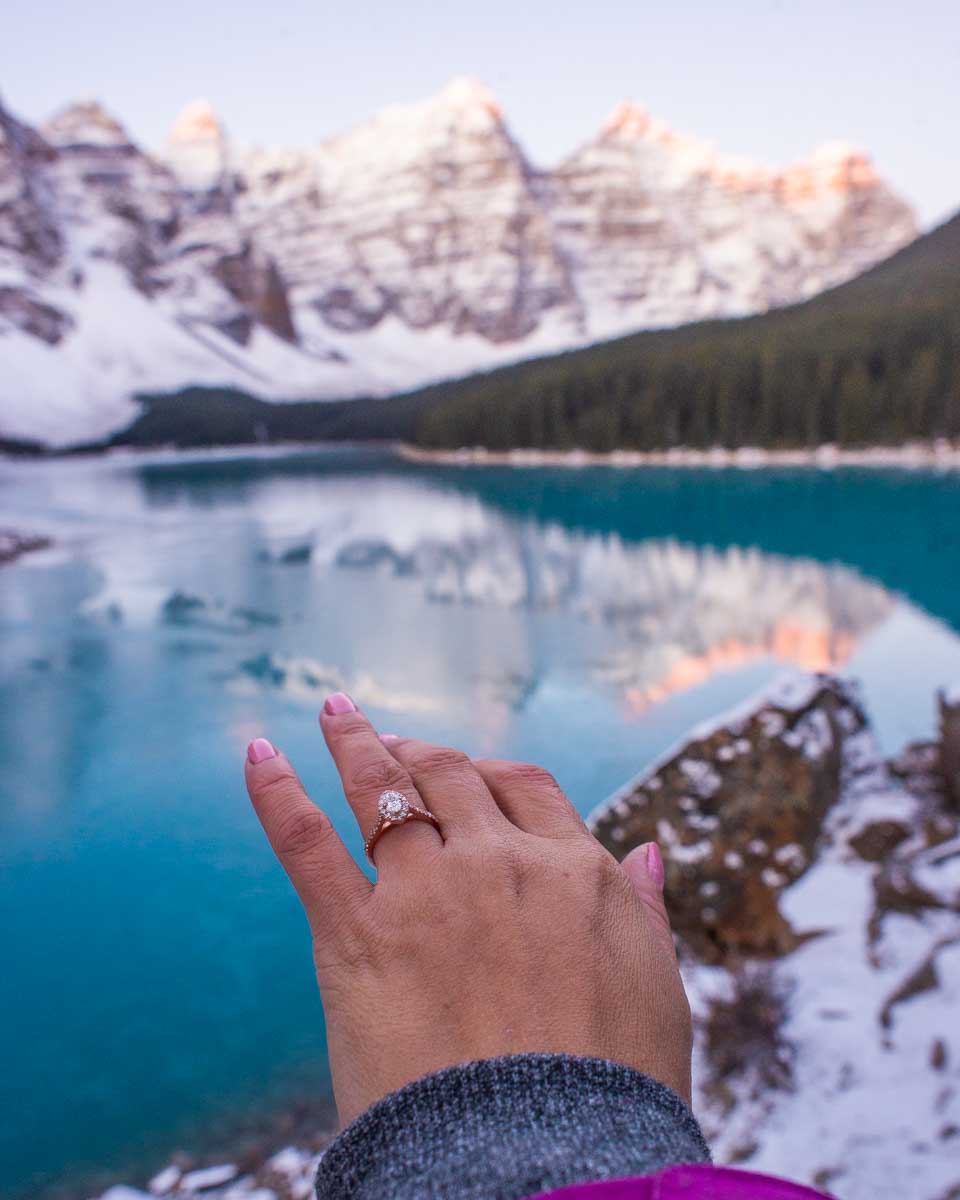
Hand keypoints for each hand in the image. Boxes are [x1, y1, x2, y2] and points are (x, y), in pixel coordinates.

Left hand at [244, 694, 692, 1126]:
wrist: (546, 1164)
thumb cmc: (613, 1091)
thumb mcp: (658, 990)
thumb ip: (645, 910)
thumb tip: (647, 850)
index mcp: (573, 870)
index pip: (524, 788)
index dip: (492, 773)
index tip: (472, 776)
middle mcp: (499, 862)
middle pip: (452, 775)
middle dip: (423, 752)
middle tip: (397, 743)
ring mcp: (427, 891)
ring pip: (382, 786)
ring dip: (356, 741)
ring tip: (336, 711)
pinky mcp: (358, 934)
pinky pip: (306, 840)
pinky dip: (277, 790)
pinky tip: (259, 753)